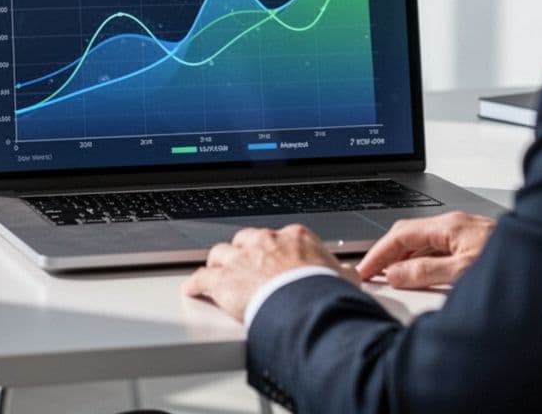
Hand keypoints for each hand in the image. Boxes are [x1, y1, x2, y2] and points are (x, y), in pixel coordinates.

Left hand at [182, 224, 359, 321]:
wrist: (305, 304)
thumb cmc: (324, 292)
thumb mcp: (343, 278)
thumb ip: (341, 272)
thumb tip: (349, 274)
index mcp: (294, 237)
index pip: (279, 238)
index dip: (274, 250)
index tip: (274, 258)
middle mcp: (265, 242)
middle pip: (246, 241)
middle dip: (244, 252)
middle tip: (245, 265)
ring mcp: (241, 259)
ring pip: (221, 254)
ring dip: (220, 264)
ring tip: (218, 272)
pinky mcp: (223, 280)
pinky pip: (202, 278)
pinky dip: (196, 284)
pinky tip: (193, 288)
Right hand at [356, 212, 495, 288]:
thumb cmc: (515, 264)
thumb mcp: (462, 273)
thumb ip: (425, 272)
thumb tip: (395, 273)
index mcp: (449, 225)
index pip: (400, 234)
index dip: (378, 253)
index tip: (363, 269)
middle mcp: (456, 224)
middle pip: (409, 233)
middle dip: (386, 252)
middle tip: (370, 272)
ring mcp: (465, 232)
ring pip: (424, 240)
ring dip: (403, 256)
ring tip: (390, 276)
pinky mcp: (474, 242)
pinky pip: (437, 247)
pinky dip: (420, 258)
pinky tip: (420, 272)